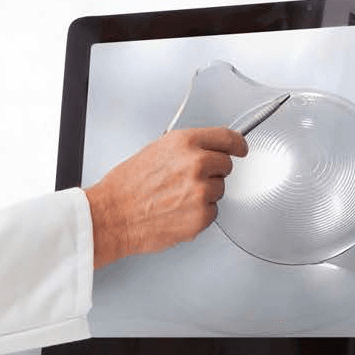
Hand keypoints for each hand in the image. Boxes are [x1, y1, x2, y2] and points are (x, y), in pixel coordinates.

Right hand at [85, 126, 247, 267]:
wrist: (113, 215)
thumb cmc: (127, 186)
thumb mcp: (156, 151)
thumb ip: (186, 149)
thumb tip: (206, 150)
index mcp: (184, 143)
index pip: (227, 138)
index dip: (237, 144)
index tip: (241, 148)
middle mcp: (196, 163)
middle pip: (226, 165)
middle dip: (213, 172)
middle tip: (188, 181)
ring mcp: (201, 191)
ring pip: (219, 190)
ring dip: (204, 195)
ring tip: (176, 198)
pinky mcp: (201, 216)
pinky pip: (212, 212)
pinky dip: (199, 214)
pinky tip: (177, 211)